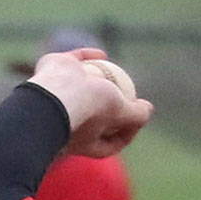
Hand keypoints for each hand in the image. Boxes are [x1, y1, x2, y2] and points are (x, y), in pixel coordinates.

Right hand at [29, 47, 152, 157]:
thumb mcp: (119, 115)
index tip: (138, 123)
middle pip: (94, 117)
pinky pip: (74, 64)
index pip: (109, 144)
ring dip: (97, 83)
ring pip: (80, 90)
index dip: (126, 135)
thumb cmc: (89, 109)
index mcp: (82, 142)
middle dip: (109, 110)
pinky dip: (89, 59)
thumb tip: (148, 109)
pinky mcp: (52, 71)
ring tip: (115, 77)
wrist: (55, 91)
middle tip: (126, 99)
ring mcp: (58, 96)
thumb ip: (136, 116)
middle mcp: (68, 122)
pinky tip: (103, 55)